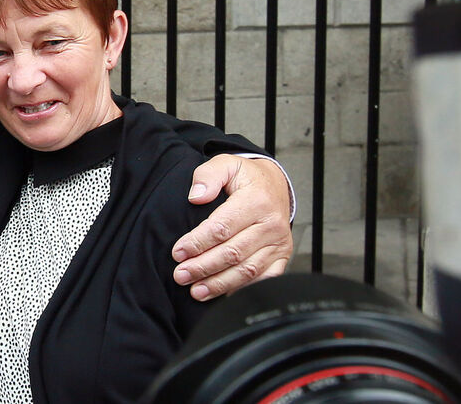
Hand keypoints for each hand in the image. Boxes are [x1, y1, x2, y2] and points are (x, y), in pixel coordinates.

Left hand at [171, 155, 292, 300]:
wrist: (275, 185)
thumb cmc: (246, 177)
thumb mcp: (226, 164)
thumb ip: (207, 175)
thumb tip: (195, 196)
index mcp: (257, 200)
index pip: (222, 227)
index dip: (198, 242)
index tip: (178, 252)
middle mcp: (271, 224)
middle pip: (233, 253)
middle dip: (203, 267)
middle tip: (181, 275)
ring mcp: (279, 243)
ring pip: (247, 270)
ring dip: (219, 283)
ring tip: (196, 290)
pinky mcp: (282, 256)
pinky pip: (263, 279)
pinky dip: (242, 289)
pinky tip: (223, 295)